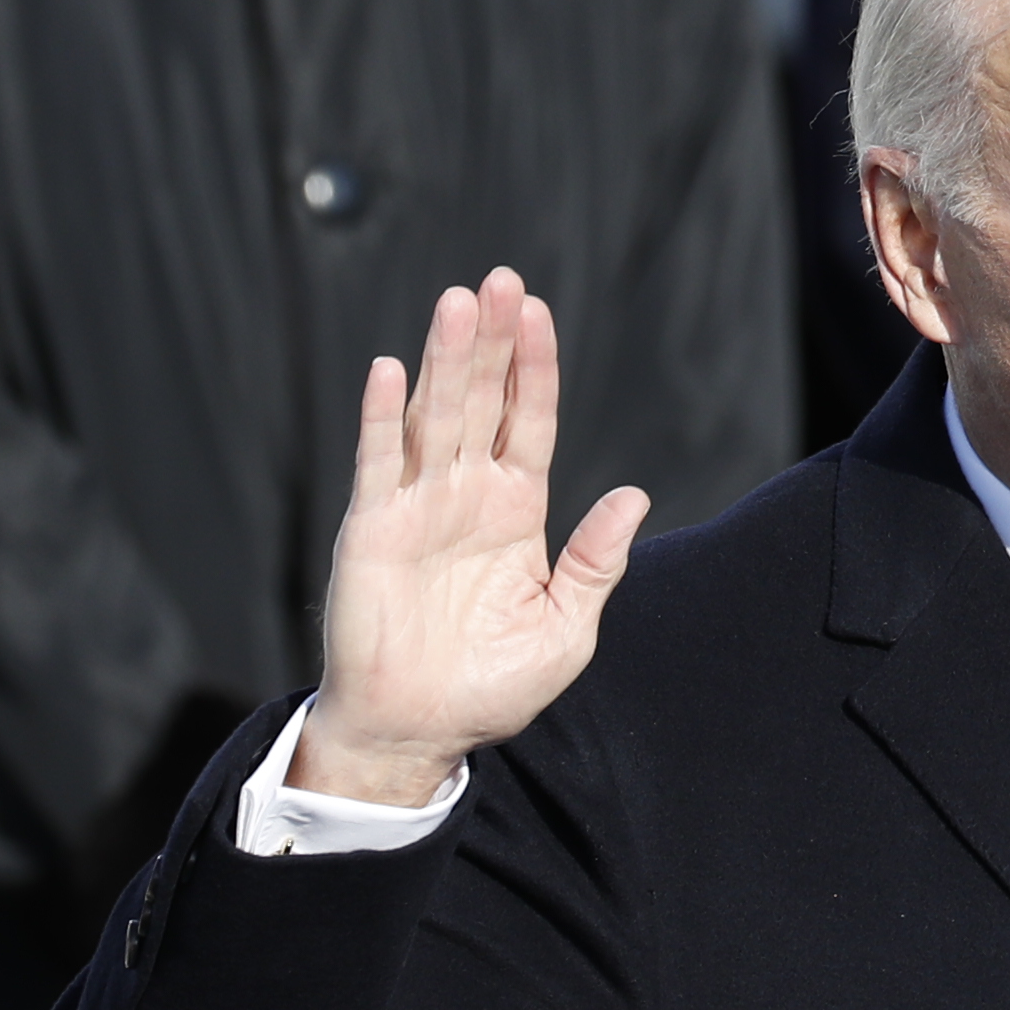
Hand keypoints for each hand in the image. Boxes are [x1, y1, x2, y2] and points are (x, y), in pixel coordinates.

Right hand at [291, 271, 647, 807]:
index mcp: (518, 510)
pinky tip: (393, 370)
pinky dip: (384, 417)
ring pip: (435, 417)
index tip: (538, 310)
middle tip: (500, 279)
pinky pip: (379, 463)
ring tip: (457, 301)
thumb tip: (636, 494)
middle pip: (484, 401)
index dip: (536, 367)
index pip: (532, 421)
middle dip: (492, 341)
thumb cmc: (493, 686)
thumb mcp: (566, 628)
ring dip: (445, 359)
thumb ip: (596, 561)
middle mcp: (468, 495)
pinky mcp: (373, 529)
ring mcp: (418, 506)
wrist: (420, 730)